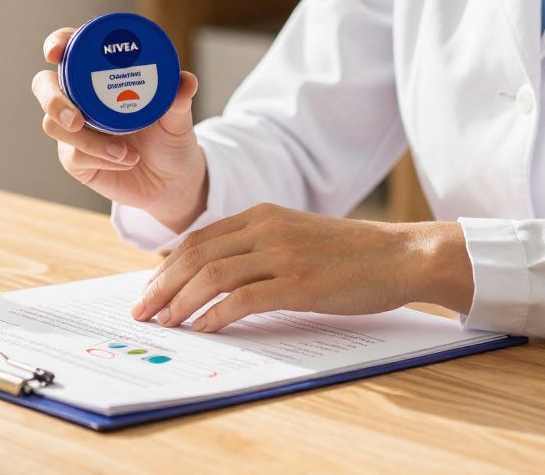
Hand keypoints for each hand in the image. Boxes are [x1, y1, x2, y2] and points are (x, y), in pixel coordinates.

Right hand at [32, 27, 207, 229]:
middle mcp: (81, 97)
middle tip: (77, 119)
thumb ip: (179, 99)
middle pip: (44, 85)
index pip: (70, 47)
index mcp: (102, 74)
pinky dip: (100, 158)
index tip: (55, 52)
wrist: (172, 180)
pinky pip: (73, 155)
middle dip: (53, 99)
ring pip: (53, 124)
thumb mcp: (179, 117)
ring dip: (87, 140)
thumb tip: (187, 82)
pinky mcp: (76, 158)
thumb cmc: (171, 138)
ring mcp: (75, 128)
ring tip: (123, 151)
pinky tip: (125, 160)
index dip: (57, 43)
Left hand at [130, 203, 473, 331]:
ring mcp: (282, 255)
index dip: (167, 266)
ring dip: (180, 302)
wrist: (401, 255)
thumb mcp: (296, 236)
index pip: (199, 238)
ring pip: (212, 274)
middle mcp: (267, 228)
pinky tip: (203, 329)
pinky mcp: (299, 283)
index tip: (150, 290)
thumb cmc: (351, 254)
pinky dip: (216, 315)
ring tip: (164, 324)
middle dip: (162, 286)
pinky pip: (244, 299)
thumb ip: (257, 245)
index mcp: (263, 215)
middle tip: (143, 312)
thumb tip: (210, 268)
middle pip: (196, 254)